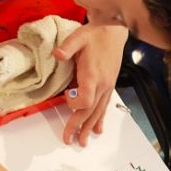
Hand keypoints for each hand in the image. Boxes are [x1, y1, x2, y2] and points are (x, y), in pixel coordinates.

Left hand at [53, 24, 127, 145]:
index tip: (65, 99)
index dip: (74, 105)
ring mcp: (107, 86)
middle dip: (78, 126)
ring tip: (82, 141)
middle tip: (68, 139)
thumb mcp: (79, 37)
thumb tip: (56, 54)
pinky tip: (98, 129)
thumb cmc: (95, 34)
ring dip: (89, 127)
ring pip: (98, 112)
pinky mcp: (109, 85)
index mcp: (93, 75)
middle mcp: (102, 84)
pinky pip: (104, 106)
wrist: (114, 30)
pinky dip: (100, 119)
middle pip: (90, 111)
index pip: (85, 100)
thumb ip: (67, 47)